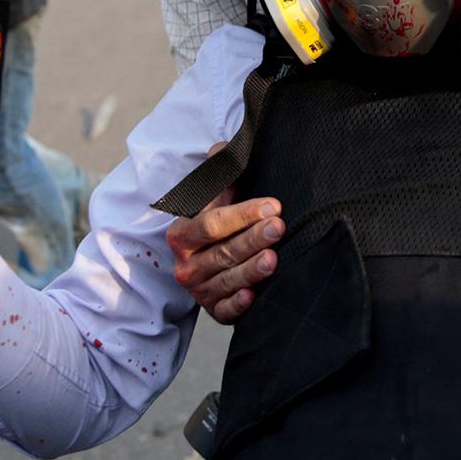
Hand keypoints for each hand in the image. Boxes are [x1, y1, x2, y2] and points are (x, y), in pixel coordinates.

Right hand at [164, 145, 282, 324]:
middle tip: (278, 226)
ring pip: (226, 281)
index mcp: (182, 235)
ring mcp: (199, 291)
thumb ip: (219, 174)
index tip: (272, 205)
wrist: (205, 263)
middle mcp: (186, 265)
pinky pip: (224, 312)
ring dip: (249, 270)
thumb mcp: (213, 199)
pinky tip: (253, 297)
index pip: (211, 224)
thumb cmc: (216, 225)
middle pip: (222, 252)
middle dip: (251, 239)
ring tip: (273, 259)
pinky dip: (237, 305)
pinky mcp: (214, 311)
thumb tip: (224, 146)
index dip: (242, 214)